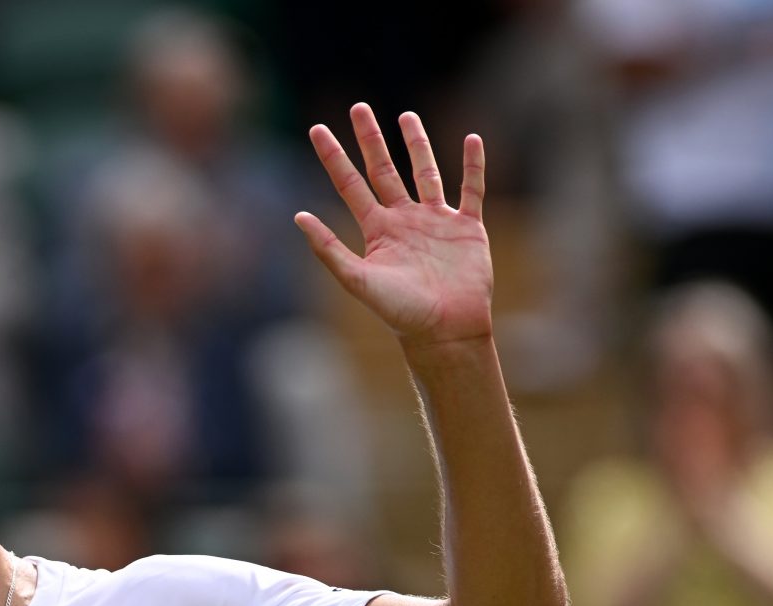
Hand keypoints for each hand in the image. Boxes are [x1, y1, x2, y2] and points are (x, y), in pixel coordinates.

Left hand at [296, 106, 493, 349]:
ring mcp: (436, 221)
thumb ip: (329, 250)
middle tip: (358, 108)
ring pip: (425, 173)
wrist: (445, 330)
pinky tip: (473, 140)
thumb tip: (298, 217)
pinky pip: (471, 189)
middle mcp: (404, 220)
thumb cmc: (401, 313)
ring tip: (406, 117)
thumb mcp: (358, 281)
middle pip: (384, 170)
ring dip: (417, 145)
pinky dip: (474, 166)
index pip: (350, 184)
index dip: (333, 157)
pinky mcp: (467, 227)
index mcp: (378, 230)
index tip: (317, 130)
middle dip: (370, 140)